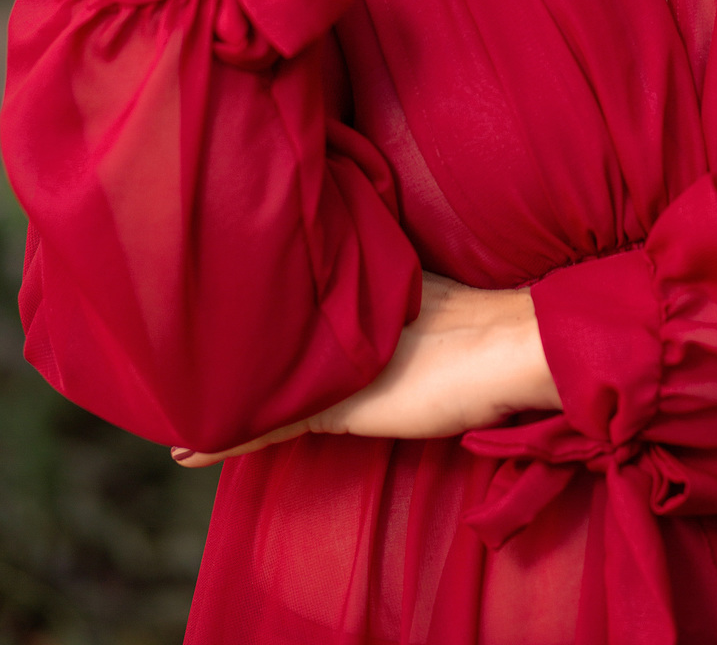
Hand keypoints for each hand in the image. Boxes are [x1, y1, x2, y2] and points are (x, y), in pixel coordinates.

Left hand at [171, 273, 561, 467]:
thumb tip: (413, 308)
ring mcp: (336, 365)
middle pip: (273, 333)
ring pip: (263, 378)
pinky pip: (268, 429)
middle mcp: (341, 323)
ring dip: (223, 389)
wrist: (516, 342)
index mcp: (366, 289)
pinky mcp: (338, 408)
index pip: (300, 298)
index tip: (231, 300)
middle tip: (186, 352)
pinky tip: (190, 451)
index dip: (266, 305)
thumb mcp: (442, 304)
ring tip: (177, 397)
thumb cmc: (494, 329)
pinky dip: (229, 441)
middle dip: (233, 342)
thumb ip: (407, 303)